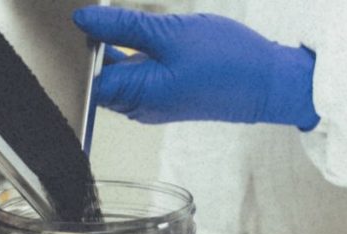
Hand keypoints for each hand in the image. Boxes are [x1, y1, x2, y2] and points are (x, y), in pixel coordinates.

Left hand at [73, 6, 319, 129]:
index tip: (80, 21)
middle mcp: (138, 106)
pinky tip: (136, 35)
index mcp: (136, 95)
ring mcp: (150, 103)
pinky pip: (134, 74)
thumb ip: (123, 26)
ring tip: (120, 22)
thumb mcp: (170, 33)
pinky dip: (129, 54)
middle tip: (100, 14)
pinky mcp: (163, 95)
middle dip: (92, 46)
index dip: (76, 49)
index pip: (85, 79)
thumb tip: (84, 19)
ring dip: (111, 47)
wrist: (270, 83)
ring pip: (115, 74)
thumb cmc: (229, 62)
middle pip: (97, 77)